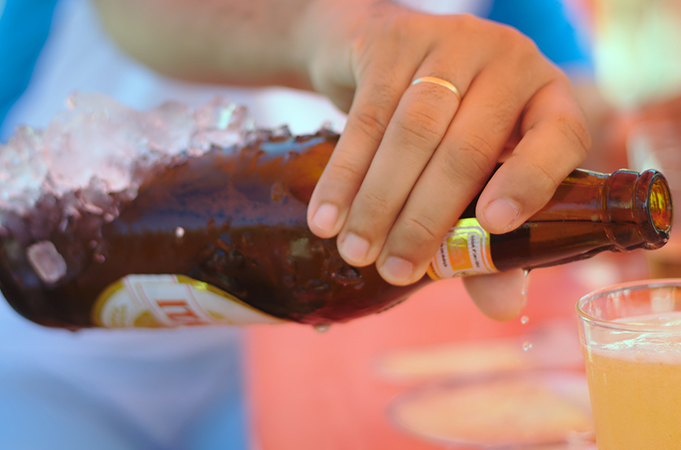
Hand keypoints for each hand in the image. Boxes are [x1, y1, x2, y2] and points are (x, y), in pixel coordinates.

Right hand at [298, 1, 590, 319]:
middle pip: (468, 147)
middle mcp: (509, 60)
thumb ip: (486, 238)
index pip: (558, 138)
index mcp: (547, 99)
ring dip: (380, 200)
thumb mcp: (468, 177)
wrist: (377, 54)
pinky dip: (345, 173)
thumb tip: (501, 308)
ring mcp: (452, 42)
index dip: (531, 182)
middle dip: (426, 217)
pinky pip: (368, 113)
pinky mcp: (396, 38)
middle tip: (394, 269)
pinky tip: (326, 215)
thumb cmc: (437, 132)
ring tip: (356, 250)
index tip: (492, 226)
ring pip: (414, 131)